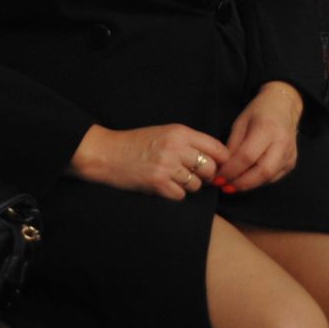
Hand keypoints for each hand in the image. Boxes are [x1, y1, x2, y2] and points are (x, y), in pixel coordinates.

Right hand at [69, 123, 230, 200]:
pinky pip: (181, 195)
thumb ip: (189, 142)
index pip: (216, 148)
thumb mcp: (165, 133)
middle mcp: (176, 147)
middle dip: (206, 175)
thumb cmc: (136, 143)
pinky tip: (164, 186)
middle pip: (210, 168)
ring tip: (174, 179)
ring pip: (197, 184)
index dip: (221, 160)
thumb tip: (217, 158)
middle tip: (195, 175)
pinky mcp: (158, 183)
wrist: (107, 153)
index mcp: (180, 132)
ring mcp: (167, 166)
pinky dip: (175, 194)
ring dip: (189, 186)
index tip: (218, 166)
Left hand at [217, 82, 302, 193]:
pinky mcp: (291, 162)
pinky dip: (258, 181)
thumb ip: (233, 146)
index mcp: (267, 128)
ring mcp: (290, 154)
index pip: (247, 156)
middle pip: (262, 172)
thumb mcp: (240, 123)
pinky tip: (246, 179)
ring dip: (248, 185)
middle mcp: (282, 143)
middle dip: (241, 183)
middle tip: (225, 186)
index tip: (218, 178)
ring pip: (268, 178)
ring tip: (232, 185)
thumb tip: (223, 169)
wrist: (284, 106)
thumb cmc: (259, 112)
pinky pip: (273, 178)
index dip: (231, 170)